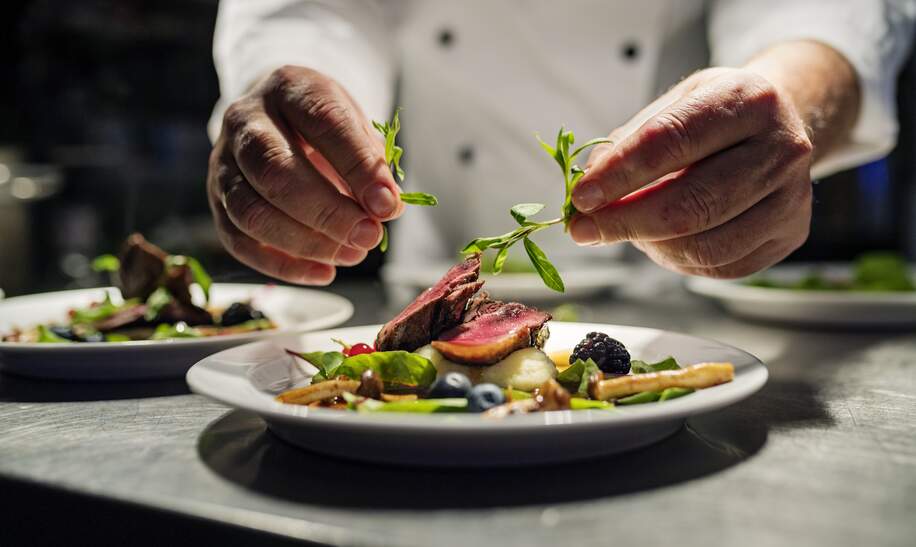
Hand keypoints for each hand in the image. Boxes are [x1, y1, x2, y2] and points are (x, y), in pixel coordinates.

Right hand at [207, 65, 402, 284]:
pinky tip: (324, 272)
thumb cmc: (325, 128)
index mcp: (289, 88)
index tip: (388, 204)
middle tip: (369, 236)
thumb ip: (370, 161)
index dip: (357, 167)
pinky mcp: (216, 201)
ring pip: (251, 211)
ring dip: (306, 242)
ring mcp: (223, 162)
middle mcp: (245, 120)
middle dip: (327, 212)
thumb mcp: (355, 127)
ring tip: (352, 254)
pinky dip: (283, 265)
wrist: (279, 120)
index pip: (322, 122)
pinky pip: (240, 241)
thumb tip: (386, 208)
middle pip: (275, 171)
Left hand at [569, 67, 813, 277]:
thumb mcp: (673, 104)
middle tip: (582, 229)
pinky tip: (658, 241)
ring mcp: (792, 196)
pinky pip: (720, 266)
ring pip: (705, 245)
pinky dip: (676, 260)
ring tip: (623, 230)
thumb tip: (588, 186)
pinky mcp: (790, 234)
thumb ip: (629, 142)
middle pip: (691, 203)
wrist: (780, 125)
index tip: (581, 197)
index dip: (620, 174)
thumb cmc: (715, 115)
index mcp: (748, 99)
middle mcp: (782, 147)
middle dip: (624, 222)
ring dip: (649, 245)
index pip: (671, 141)